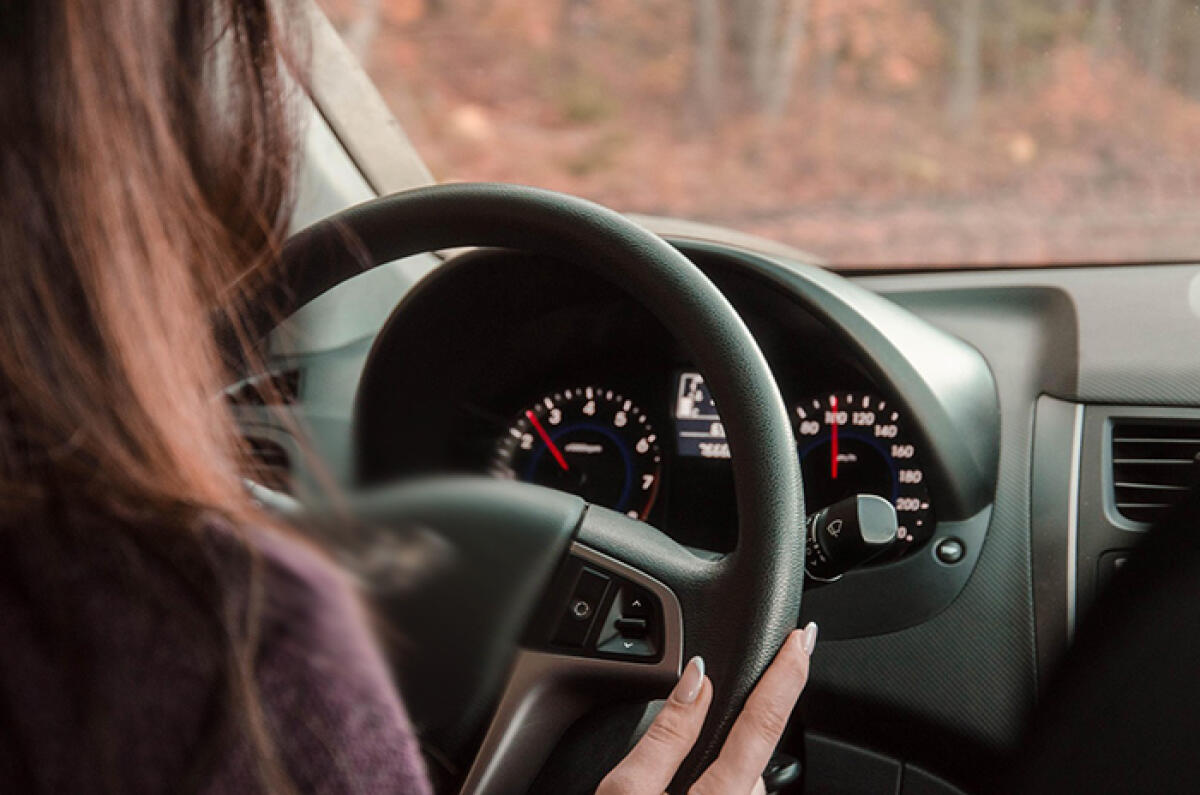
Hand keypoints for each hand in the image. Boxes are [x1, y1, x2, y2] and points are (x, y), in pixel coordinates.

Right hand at [597, 622, 817, 794]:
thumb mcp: (624, 792)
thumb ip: (665, 732)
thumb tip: (697, 679)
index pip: (764, 722)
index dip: (786, 674)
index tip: (802, 639)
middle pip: (752, 758)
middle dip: (724, 746)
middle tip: (676, 774)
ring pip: (743, 787)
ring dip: (716, 782)